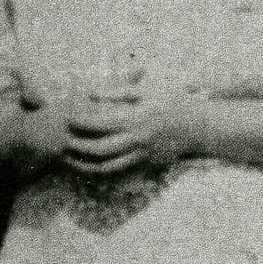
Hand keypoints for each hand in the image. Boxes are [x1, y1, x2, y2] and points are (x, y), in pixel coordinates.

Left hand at [62, 78, 188, 176]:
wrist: (198, 125)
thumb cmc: (172, 101)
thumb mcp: (146, 92)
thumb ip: (118, 92)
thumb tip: (92, 93)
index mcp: (135, 119)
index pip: (101, 123)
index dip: (81, 122)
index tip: (67, 117)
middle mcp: (137, 140)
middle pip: (101, 150)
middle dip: (79, 148)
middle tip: (64, 142)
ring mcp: (142, 155)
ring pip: (110, 167)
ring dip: (88, 166)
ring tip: (71, 161)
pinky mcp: (147, 164)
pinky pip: (121, 171)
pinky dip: (104, 172)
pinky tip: (91, 169)